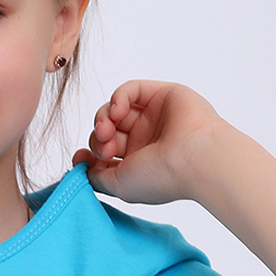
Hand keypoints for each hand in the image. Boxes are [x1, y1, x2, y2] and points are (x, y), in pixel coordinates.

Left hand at [72, 80, 222, 204]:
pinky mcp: (160, 95)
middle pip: (106, 130)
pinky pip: (129, 90)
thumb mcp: (119, 186)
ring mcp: (153, 116)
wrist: (195, 159)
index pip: (105, 151)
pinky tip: (118, 112)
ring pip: (114, 110)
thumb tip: (80, 165)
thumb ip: (95, 177)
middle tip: (104, 148)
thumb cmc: (162, 177)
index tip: (80, 158)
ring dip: (103, 119)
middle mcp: (145, 139)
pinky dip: (117, 99)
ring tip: (107, 131)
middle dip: (97, 139)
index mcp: (138, 161)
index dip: (89, 153)